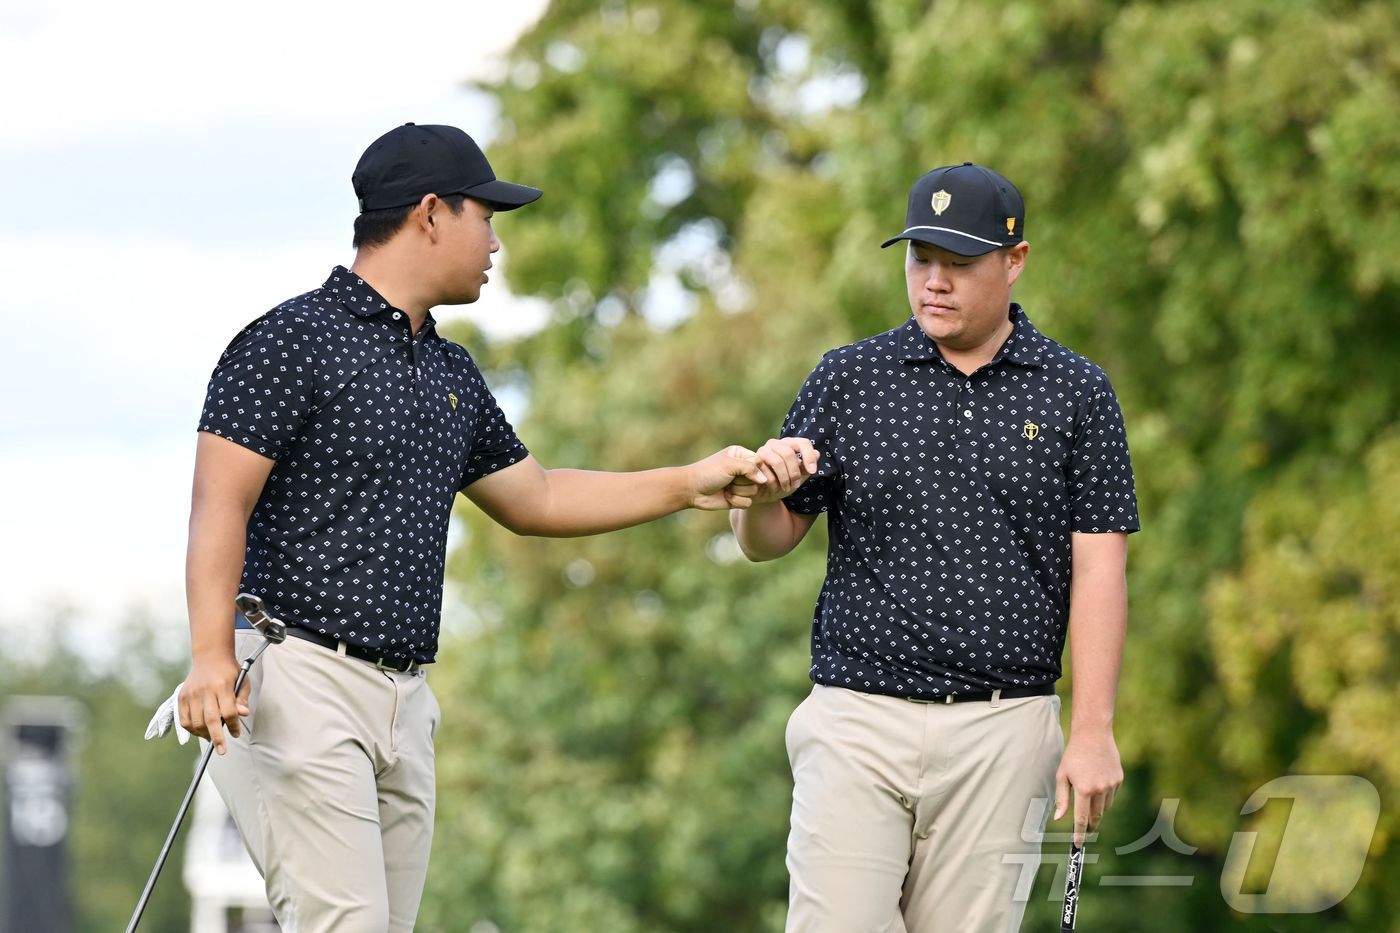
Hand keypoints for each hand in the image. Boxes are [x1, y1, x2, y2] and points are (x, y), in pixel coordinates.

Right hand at [179, 651, 250, 755]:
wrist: (210, 656)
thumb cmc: (229, 672)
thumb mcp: (242, 682)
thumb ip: (242, 699)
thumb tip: (243, 715)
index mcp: (222, 686)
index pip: (228, 712)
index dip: (233, 726)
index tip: (236, 734)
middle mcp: (205, 690)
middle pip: (210, 720)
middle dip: (217, 738)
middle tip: (222, 750)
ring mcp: (191, 694)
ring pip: (196, 723)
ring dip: (204, 734)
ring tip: (212, 737)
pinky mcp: (181, 697)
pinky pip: (184, 720)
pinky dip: (192, 729)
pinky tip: (201, 731)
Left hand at [687, 445, 769, 509]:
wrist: (692, 490)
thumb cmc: (708, 472)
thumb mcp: (729, 465)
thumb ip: (750, 468)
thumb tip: (765, 480)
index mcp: (741, 455)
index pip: (760, 462)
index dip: (753, 470)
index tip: (739, 471)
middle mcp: (743, 469)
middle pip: (759, 479)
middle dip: (743, 482)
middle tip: (729, 479)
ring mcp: (741, 484)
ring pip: (755, 492)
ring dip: (739, 492)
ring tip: (726, 488)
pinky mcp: (739, 498)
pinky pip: (748, 503)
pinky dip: (737, 501)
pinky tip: (726, 497)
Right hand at [725, 437, 819, 506]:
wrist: (764, 495)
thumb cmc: (782, 483)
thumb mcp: (799, 477)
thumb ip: (807, 467)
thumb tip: (817, 454)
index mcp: (788, 444)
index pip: (802, 442)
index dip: (809, 456)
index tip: (813, 471)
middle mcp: (775, 444)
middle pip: (789, 453)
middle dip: (794, 472)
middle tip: (796, 485)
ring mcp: (762, 451)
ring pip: (777, 462)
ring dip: (784, 478)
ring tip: (786, 488)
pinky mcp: (753, 462)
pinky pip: (766, 471)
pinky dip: (774, 483)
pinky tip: (775, 489)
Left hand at [1054, 728, 1122, 845]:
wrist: (1093, 735)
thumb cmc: (1073, 755)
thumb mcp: (1062, 775)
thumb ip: (1062, 799)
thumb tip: (1059, 819)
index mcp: (1084, 789)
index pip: (1082, 819)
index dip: (1080, 834)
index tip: (1078, 845)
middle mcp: (1100, 789)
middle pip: (1096, 817)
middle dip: (1090, 825)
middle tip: (1086, 830)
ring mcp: (1112, 785)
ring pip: (1105, 808)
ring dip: (1097, 810)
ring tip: (1089, 800)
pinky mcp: (1119, 779)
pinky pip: (1112, 795)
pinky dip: (1105, 797)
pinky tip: (1098, 785)